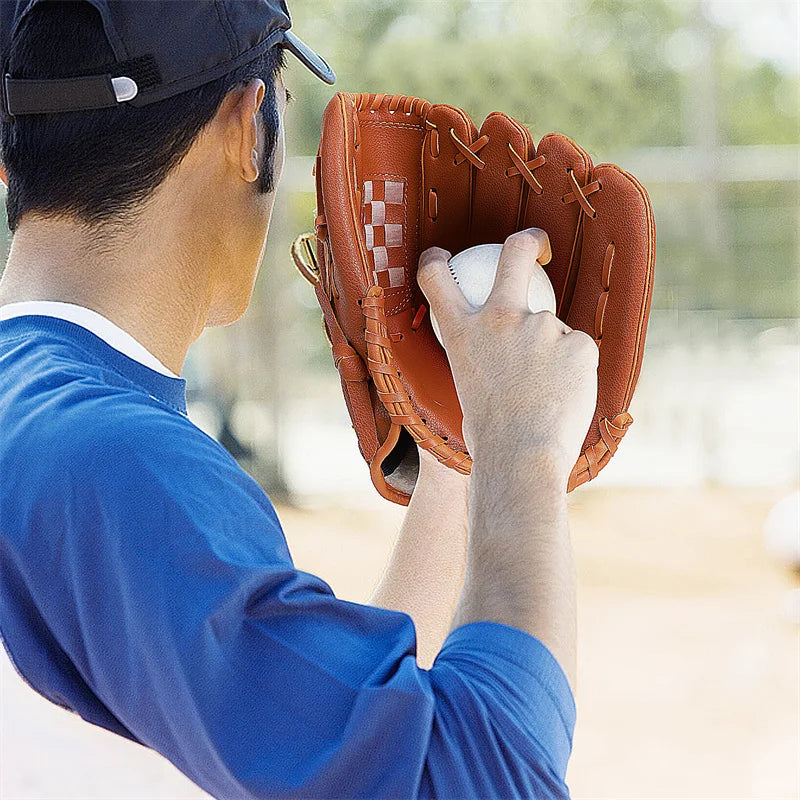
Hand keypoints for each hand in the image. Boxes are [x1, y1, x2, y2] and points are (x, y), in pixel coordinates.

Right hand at [417, 228, 597, 486]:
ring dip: (555, 355)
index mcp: (463, 332)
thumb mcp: (467, 388)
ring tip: (548, 397)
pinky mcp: (579, 343)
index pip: (437, 277)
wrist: (521, 459)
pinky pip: (579, 353)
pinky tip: (565, 401)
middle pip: (514, 254)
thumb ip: (484, 360)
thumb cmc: (490, 439)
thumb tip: (501, 360)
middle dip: (529, 242)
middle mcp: (499, 318)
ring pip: (555, 330)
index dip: (436, 260)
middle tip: (540, 250)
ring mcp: (541, 326)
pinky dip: (576, 373)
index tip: (443, 257)